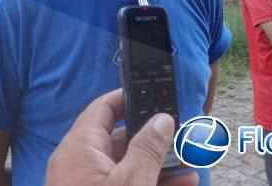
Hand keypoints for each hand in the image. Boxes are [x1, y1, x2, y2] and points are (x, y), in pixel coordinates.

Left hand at [45, 89, 197, 185]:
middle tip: (182, 135)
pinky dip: (152, 183)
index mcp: (80, 148)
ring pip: (128, 166)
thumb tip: (162, 119)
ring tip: (191, 164)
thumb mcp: (130, 183)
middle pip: (121, 140)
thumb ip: (148, 148)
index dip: (128, 99)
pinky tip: (183, 185)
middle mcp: (81, 165)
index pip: (103, 109)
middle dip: (154, 138)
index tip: (154, 93)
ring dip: (160, 165)